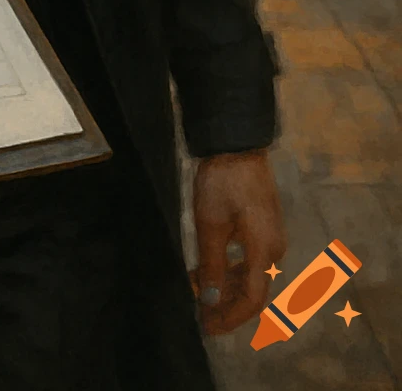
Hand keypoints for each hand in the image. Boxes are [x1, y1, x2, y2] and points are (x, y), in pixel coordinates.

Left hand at [190, 150, 286, 336]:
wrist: (236, 144)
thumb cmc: (222, 183)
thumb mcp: (210, 224)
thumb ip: (212, 265)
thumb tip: (210, 300)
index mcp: (264, 250)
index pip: (252, 299)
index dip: (230, 317)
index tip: (208, 326)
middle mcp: (273, 248)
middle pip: (253, 290)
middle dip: (226, 305)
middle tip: (199, 314)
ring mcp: (270, 237)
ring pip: (250, 275)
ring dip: (225, 286)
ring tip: (196, 288)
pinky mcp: (263, 227)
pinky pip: (249, 259)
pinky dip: (230, 269)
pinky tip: (207, 268)